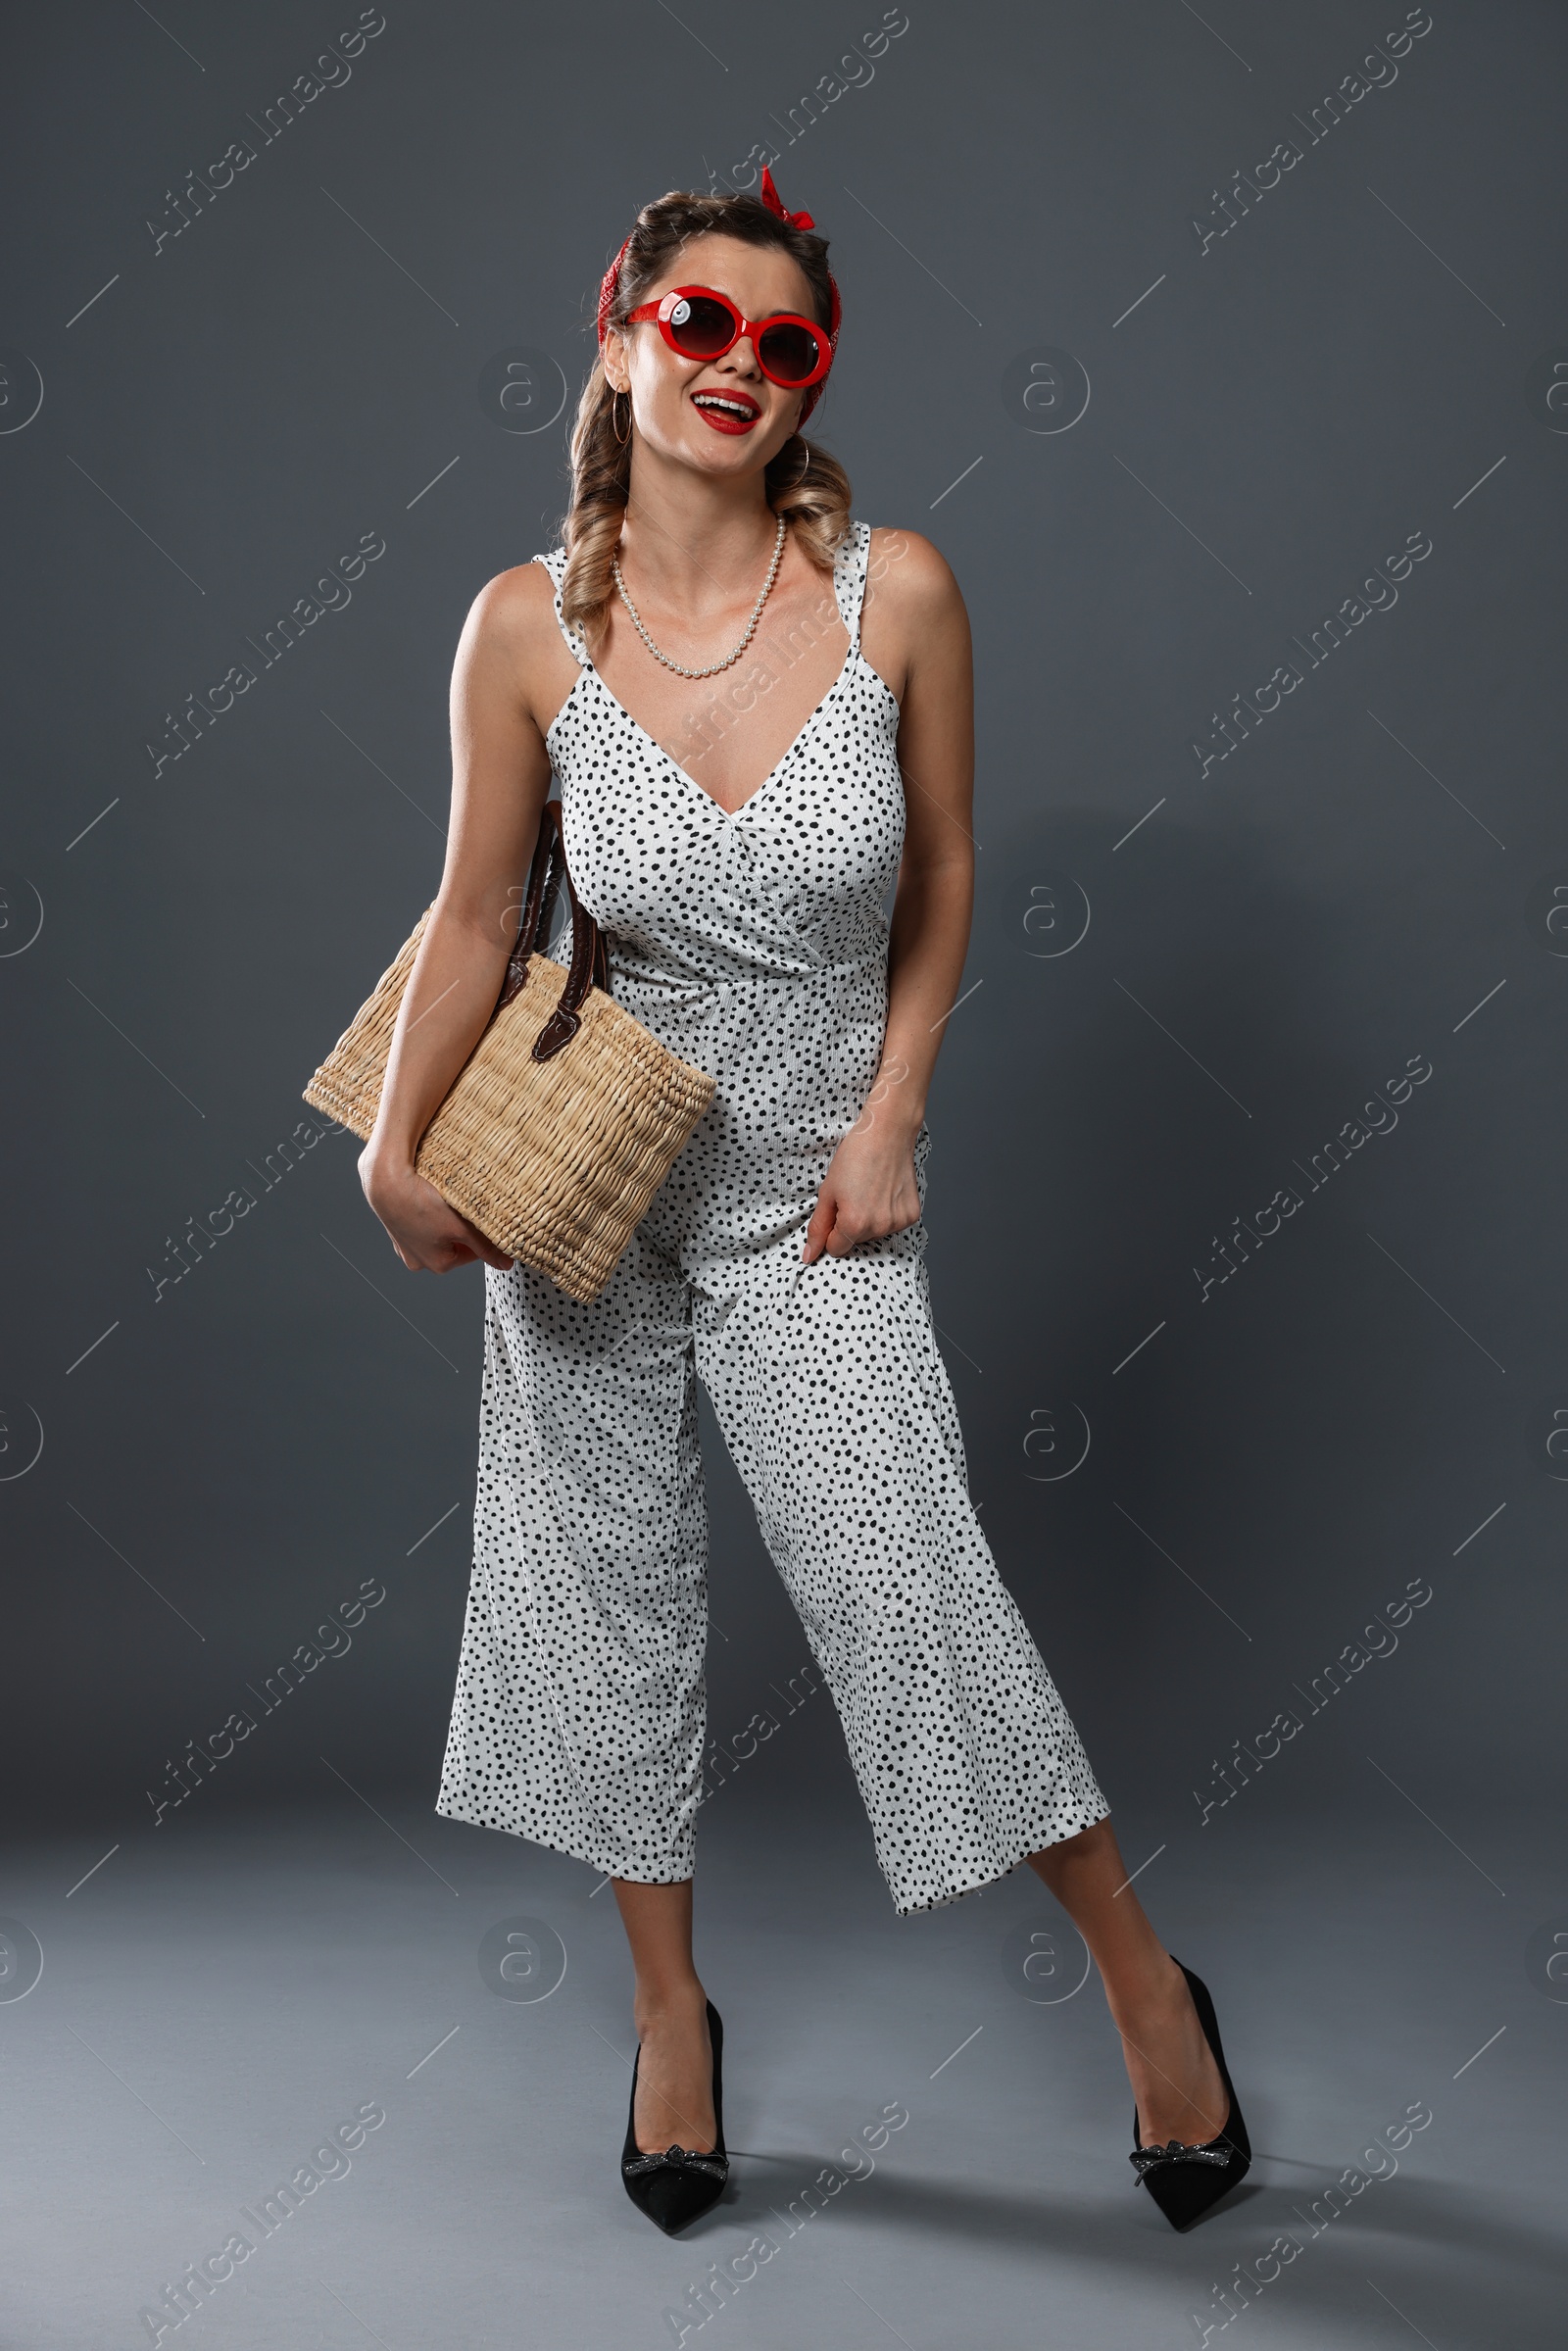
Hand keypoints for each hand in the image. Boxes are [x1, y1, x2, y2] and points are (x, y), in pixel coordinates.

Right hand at [359, 1148, 513, 1273]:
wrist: (385, 1181)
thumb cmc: (422, 1204)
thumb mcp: (463, 1227)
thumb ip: (486, 1247)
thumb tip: (506, 1264)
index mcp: (438, 1265)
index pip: (474, 1253)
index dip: (479, 1233)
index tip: (479, 1217)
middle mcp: (418, 1261)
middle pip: (454, 1244)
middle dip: (460, 1226)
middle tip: (458, 1207)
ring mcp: (404, 1246)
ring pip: (437, 1233)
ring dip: (443, 1219)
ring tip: (441, 1201)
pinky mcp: (396, 1229)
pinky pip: (420, 1224)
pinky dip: (426, 1213)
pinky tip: (425, 1199)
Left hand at [802, 1110, 920, 1264]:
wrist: (887, 1133)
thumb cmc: (856, 1156)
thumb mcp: (827, 1191)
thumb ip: (818, 1227)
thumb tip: (809, 1255)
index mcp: (854, 1223)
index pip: (836, 1248)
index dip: (832, 1230)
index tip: (837, 1209)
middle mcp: (878, 1227)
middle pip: (856, 1242)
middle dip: (850, 1224)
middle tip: (853, 1194)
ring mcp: (897, 1221)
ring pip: (875, 1234)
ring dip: (869, 1220)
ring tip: (870, 1191)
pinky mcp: (911, 1214)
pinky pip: (892, 1225)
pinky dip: (887, 1213)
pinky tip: (885, 1192)